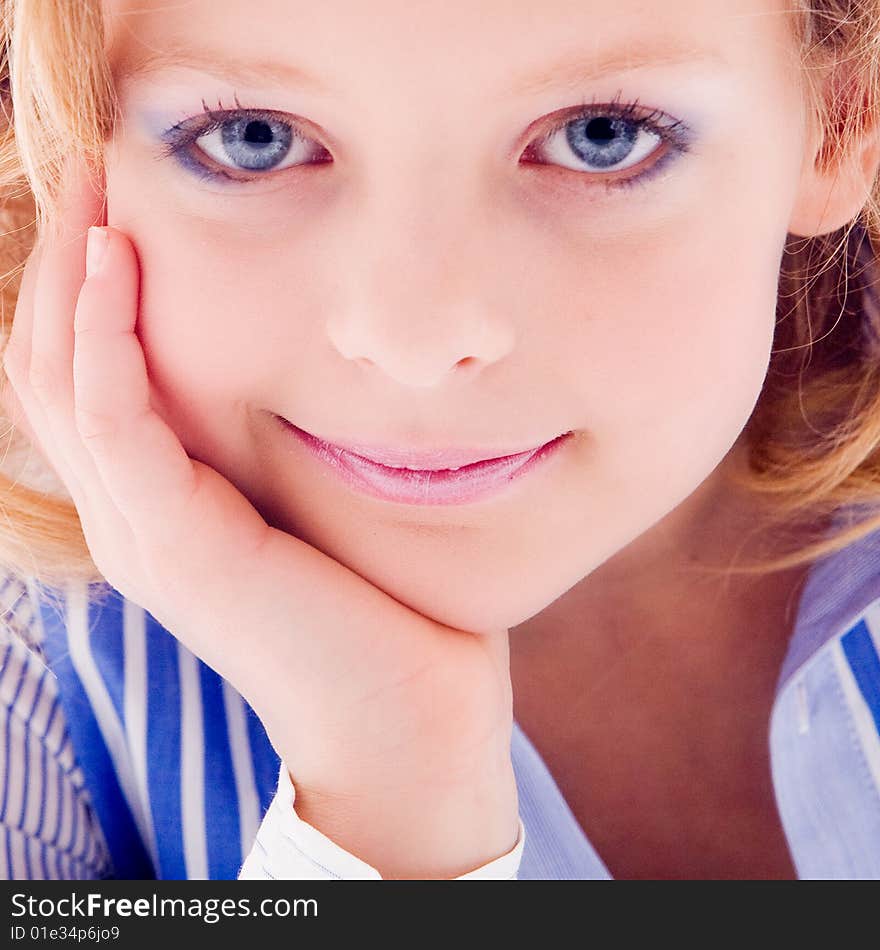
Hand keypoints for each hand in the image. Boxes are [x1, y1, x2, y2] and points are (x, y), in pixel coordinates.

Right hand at [0, 157, 518, 878]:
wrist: (409, 711)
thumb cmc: (381, 603)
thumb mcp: (313, 499)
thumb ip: (281, 438)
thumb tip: (308, 352)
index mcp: (158, 511)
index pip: (85, 380)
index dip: (83, 288)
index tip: (119, 200)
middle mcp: (128, 521)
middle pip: (50, 367)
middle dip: (61, 260)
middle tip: (91, 162)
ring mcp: (139, 538)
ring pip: (59, 381)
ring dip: (67, 277)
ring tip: (94, 184)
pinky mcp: (175, 546)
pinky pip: (112, 418)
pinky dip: (104, 333)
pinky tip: (116, 259)